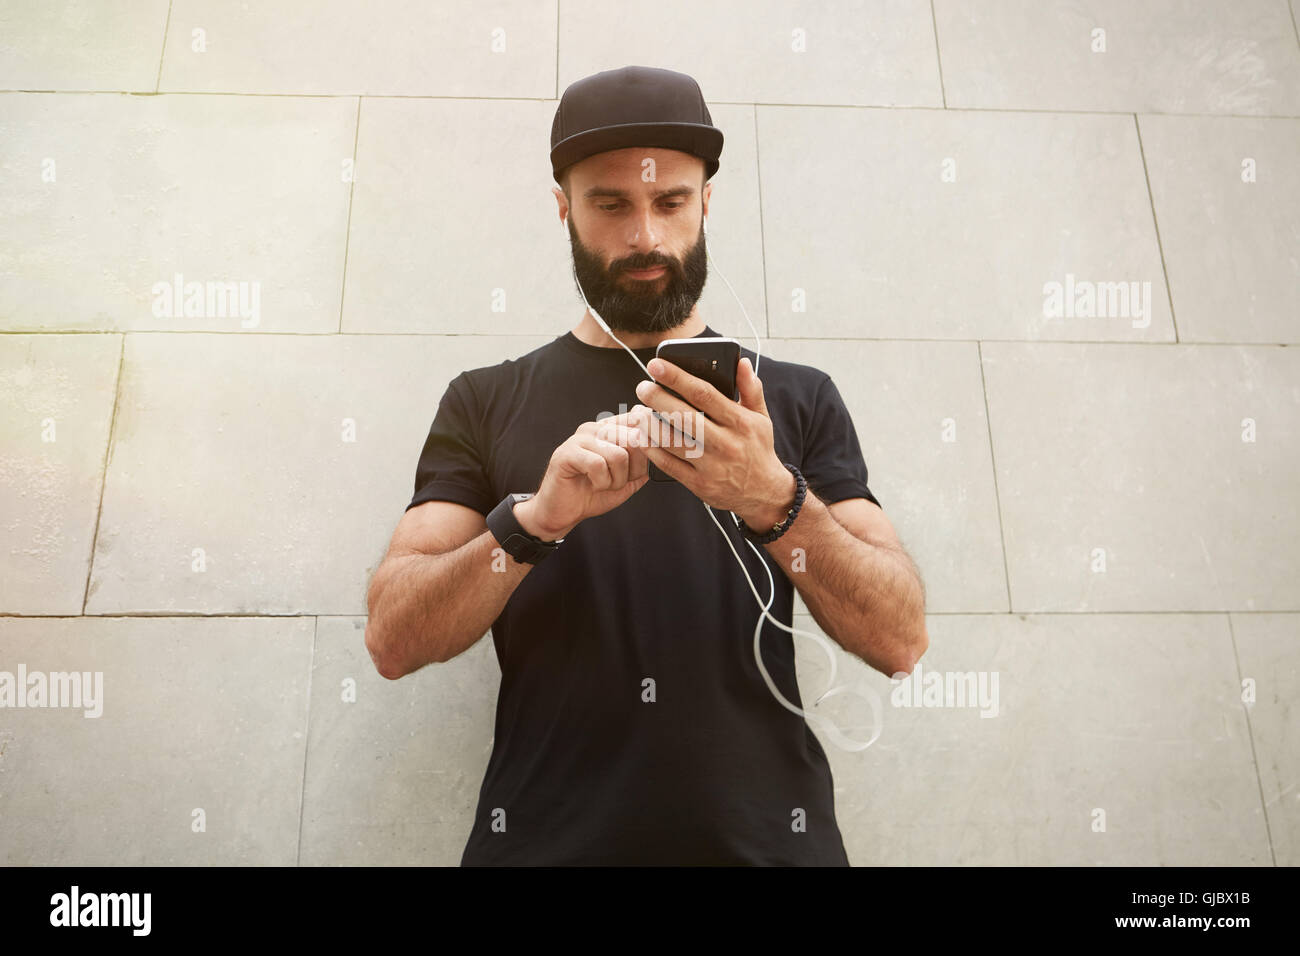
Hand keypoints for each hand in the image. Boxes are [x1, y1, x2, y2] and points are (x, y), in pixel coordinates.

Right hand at [515, 411, 650, 540]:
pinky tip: (593, 484)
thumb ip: (643, 464)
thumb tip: (660, 447)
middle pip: (634, 438)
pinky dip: (602, 482)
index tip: (648, 462)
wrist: (563, 512)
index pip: (640, 422)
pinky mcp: (567, 452)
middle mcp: (596, 428)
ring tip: (604, 484)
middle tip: (619, 482)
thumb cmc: (592, 494)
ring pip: (618, 454)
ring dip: (617, 479)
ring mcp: (580, 438)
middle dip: (634, 469)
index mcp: (610, 429)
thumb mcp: (626, 480)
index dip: (651, 443)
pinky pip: (598, 464)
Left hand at [630, 356, 794, 530]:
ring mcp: (711, 466)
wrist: (764, 493)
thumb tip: (741, 362)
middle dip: (658, 399)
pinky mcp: (699, 484)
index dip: (677, 377)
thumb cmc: (757, 450)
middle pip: (684, 417)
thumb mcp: (761, 417)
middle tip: (642, 387)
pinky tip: (642, 437)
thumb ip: (750, 388)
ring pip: (673, 442)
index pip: (704, 394)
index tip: (656, 365)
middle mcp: (726, 443)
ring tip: (638, 412)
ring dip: (651, 425)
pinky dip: (652, 450)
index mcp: (740, 422)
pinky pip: (669, 465)